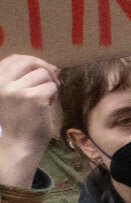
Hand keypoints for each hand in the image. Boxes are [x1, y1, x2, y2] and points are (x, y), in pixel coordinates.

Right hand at [0, 55, 59, 187]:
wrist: (18, 144)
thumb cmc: (16, 119)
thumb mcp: (9, 94)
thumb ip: (19, 78)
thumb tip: (47, 64)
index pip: (14, 58)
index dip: (32, 61)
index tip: (43, 69)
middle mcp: (1, 83)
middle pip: (29, 61)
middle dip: (45, 68)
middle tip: (52, 81)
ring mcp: (16, 90)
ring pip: (43, 74)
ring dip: (49, 85)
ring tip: (43, 99)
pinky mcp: (33, 98)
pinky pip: (52, 87)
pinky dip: (53, 96)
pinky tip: (45, 107)